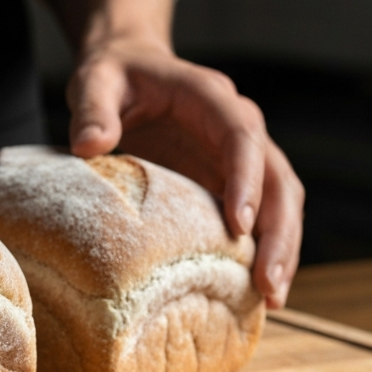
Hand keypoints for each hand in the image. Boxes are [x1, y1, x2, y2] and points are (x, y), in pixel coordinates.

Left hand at [67, 34, 303, 307]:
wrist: (127, 72)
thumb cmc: (112, 76)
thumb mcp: (94, 82)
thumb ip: (92, 110)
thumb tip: (90, 145)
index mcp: (209, 97)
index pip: (242, 136)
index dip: (246, 179)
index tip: (239, 224)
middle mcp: (238, 126)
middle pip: (278, 177)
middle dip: (279, 231)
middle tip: (269, 283)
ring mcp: (239, 157)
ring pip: (280, 202)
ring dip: (281, 249)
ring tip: (272, 299)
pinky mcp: (230, 182)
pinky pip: (259, 217)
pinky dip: (261, 251)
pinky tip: (253, 292)